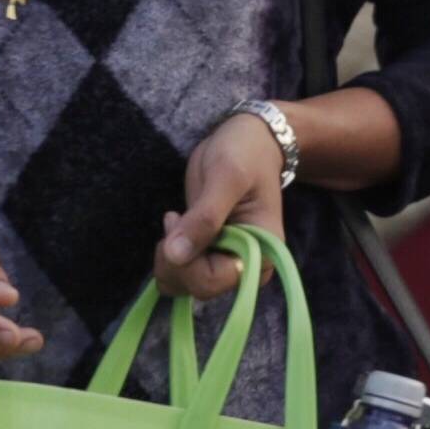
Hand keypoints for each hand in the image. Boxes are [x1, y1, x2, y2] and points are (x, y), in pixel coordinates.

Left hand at [156, 112, 289, 303]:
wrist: (248, 141)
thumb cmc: (244, 154)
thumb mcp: (226, 177)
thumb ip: (204, 217)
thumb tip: (175, 255)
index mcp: (260, 255)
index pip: (211, 281)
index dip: (185, 261)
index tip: (176, 219)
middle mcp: (245, 267)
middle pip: (196, 287)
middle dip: (174, 258)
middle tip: (173, 217)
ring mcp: (226, 262)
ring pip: (184, 284)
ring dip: (168, 257)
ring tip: (175, 219)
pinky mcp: (210, 255)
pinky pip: (181, 271)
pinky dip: (169, 254)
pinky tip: (176, 224)